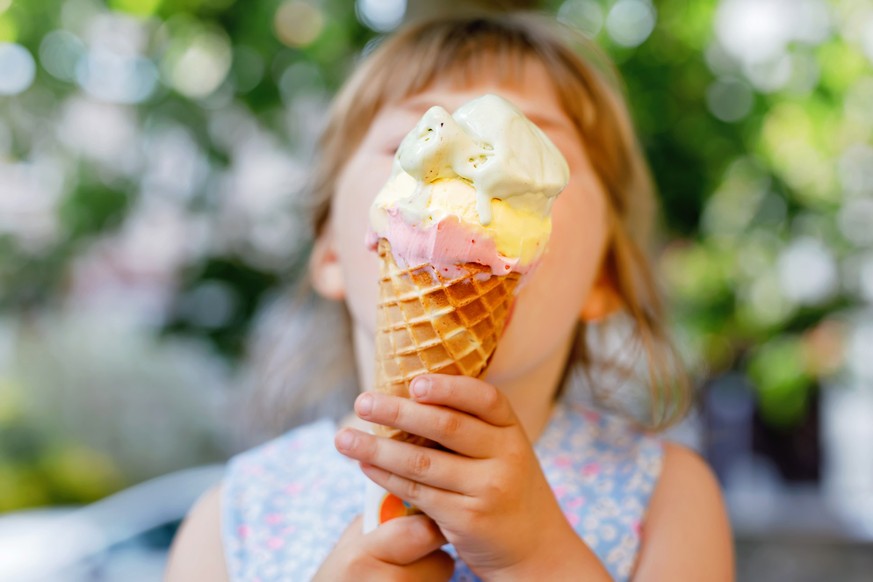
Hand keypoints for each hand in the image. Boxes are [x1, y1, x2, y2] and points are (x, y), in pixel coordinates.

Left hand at [335, 375, 610, 580]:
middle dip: (398, 412)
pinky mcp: (468, 518)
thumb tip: (406, 398)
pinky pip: (417, 491)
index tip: (413, 382)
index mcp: (512, 431)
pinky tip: (365, 465)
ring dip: (377, 447)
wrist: (536, 551)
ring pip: (422, 461)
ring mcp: (488, 488)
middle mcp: (506, 455)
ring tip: (344, 437)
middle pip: (447, 425)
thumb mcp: (504, 453)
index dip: (449, 387)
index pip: (485, 398)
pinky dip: (386, 476)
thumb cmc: (506, 491)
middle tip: (362, 402)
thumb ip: (471, 430)